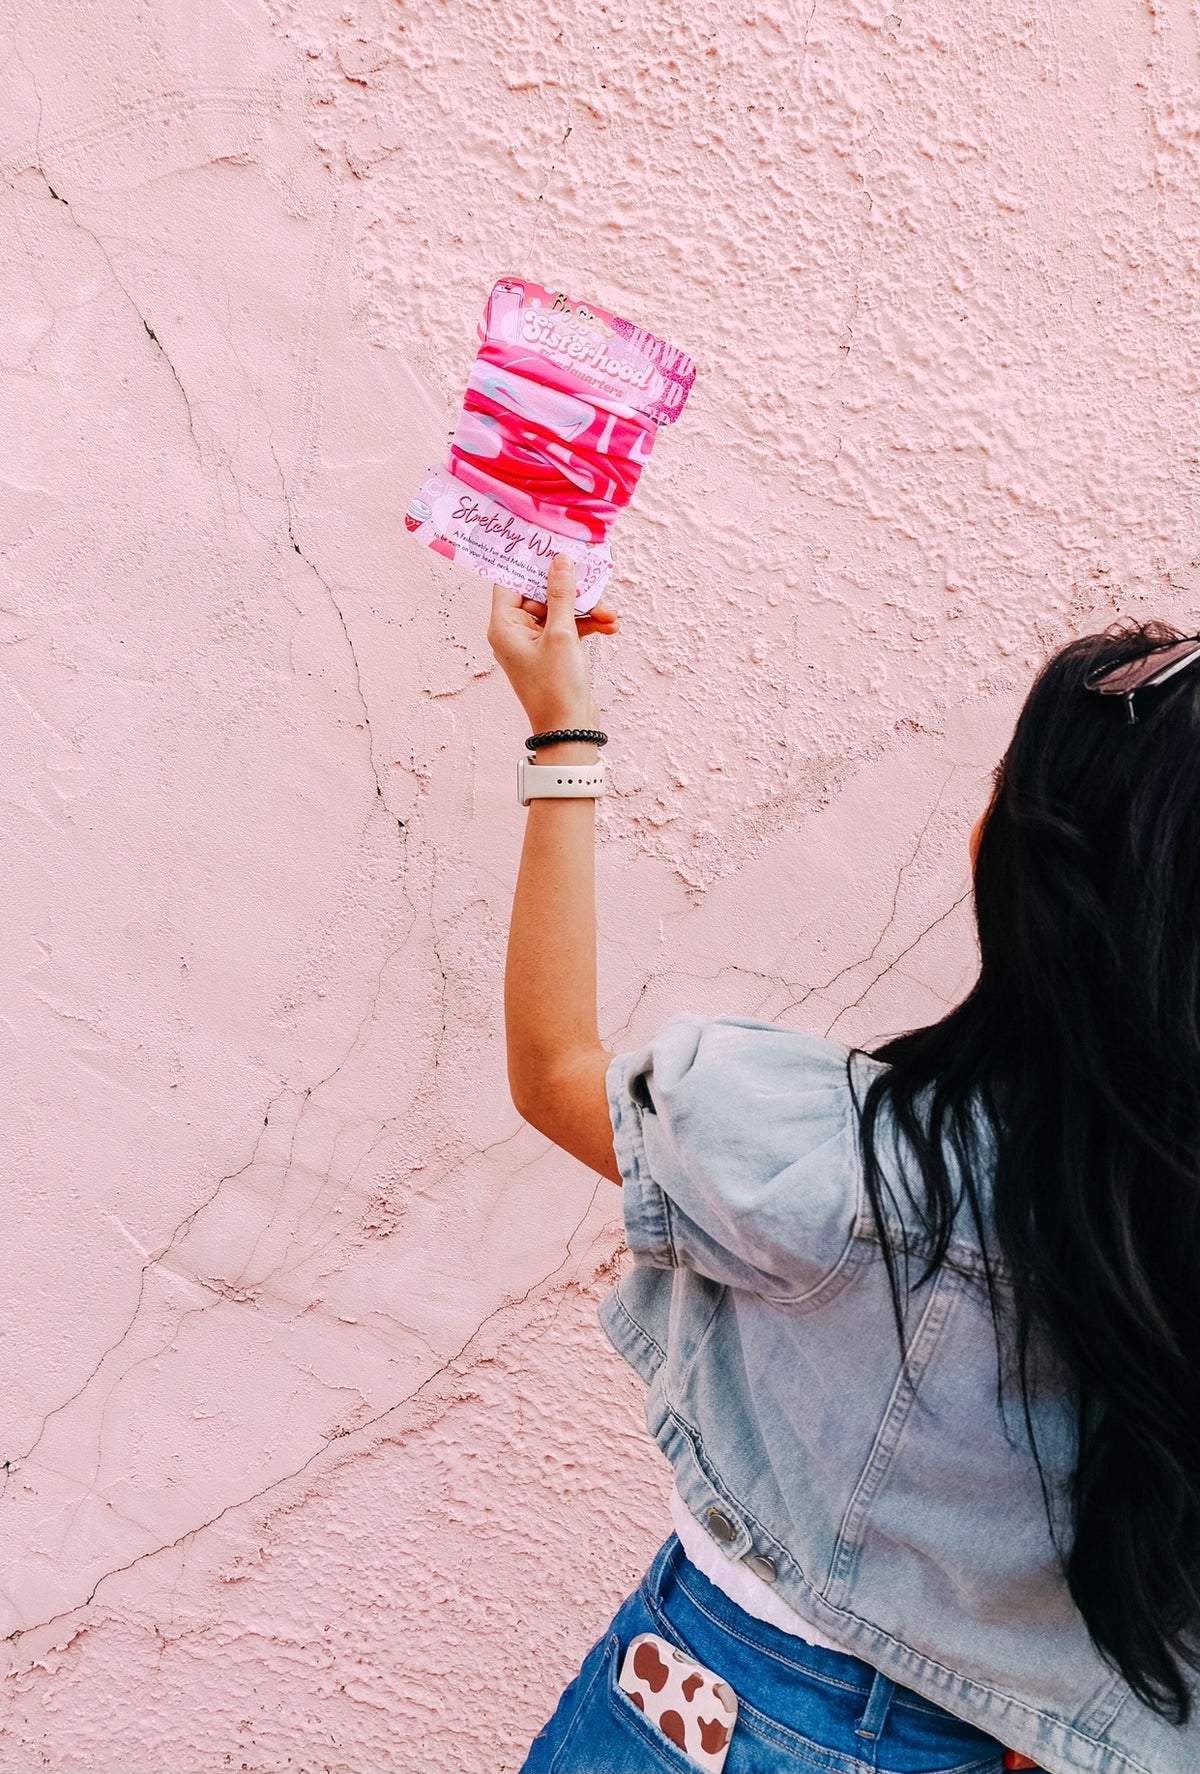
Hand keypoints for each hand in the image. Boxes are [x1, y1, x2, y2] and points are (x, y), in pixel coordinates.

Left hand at [487, 554, 618, 733]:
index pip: (510, 581)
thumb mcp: (562, 634)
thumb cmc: (557, 688)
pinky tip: (610, 627)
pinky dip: (588, 625)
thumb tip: (560, 560)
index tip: (551, 546)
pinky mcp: (554, 652)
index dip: (530, 563)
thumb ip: (562, 594)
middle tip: (592, 578)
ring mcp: (535, 643)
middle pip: (540, 593)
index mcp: (504, 626)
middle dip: (571, 590)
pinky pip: (569, 628)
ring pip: (560, 610)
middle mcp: (515, 632)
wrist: (570, 732)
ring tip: (610, 614)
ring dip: (586, 609)